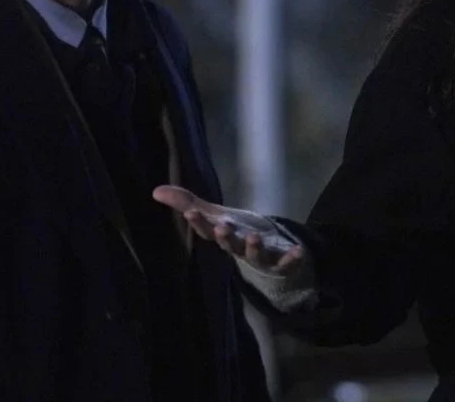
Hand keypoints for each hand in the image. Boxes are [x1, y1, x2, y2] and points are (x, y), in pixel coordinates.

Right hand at [152, 185, 306, 274]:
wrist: (267, 255)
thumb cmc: (236, 232)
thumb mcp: (214, 215)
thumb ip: (187, 203)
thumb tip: (156, 191)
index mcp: (223, 237)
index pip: (207, 231)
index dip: (199, 223)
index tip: (190, 213)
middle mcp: (239, 249)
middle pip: (230, 246)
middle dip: (226, 237)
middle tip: (222, 228)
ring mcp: (260, 258)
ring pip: (255, 256)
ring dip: (254, 248)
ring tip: (254, 238)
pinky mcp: (281, 263)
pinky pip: (286, 263)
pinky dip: (291, 258)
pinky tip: (298, 251)